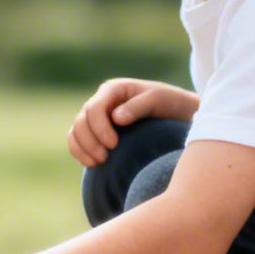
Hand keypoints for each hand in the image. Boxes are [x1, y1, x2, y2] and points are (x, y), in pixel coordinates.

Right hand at [69, 78, 187, 167]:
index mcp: (113, 90)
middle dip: (89, 141)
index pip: (94, 108)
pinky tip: (91, 164)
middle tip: (104, 158)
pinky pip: (77, 142)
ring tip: (98, 163)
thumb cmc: (170, 104)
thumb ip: (138, 106)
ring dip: (82, 149)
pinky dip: (79, 153)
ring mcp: (97, 118)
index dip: (99, 128)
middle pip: (81, 121)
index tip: (114, 145)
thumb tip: (115, 117)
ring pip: (75, 132)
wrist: (179, 115)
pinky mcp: (97, 132)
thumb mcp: (159, 100)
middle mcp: (102, 102)